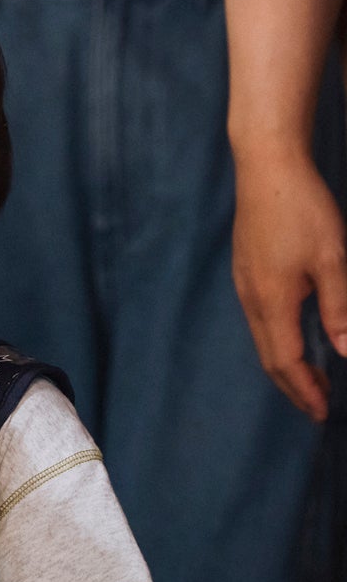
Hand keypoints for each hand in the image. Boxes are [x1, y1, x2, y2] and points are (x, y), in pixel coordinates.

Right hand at [232, 154, 346, 420]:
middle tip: (317, 407)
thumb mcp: (333, 259)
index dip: (304, 390)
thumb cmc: (302, 210)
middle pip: (269, 355)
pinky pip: (260, 320)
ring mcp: (245, 284)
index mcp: (273, 300)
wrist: (266, 168)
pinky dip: (278, 341)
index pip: (286, 360)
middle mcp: (252, 298)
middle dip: (292, 385)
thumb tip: (346, 353)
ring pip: (262, 338)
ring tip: (311, 378)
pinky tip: (295, 337)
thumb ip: (340, 309)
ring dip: (285, 364)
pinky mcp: (246, 271)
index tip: (321, 412)